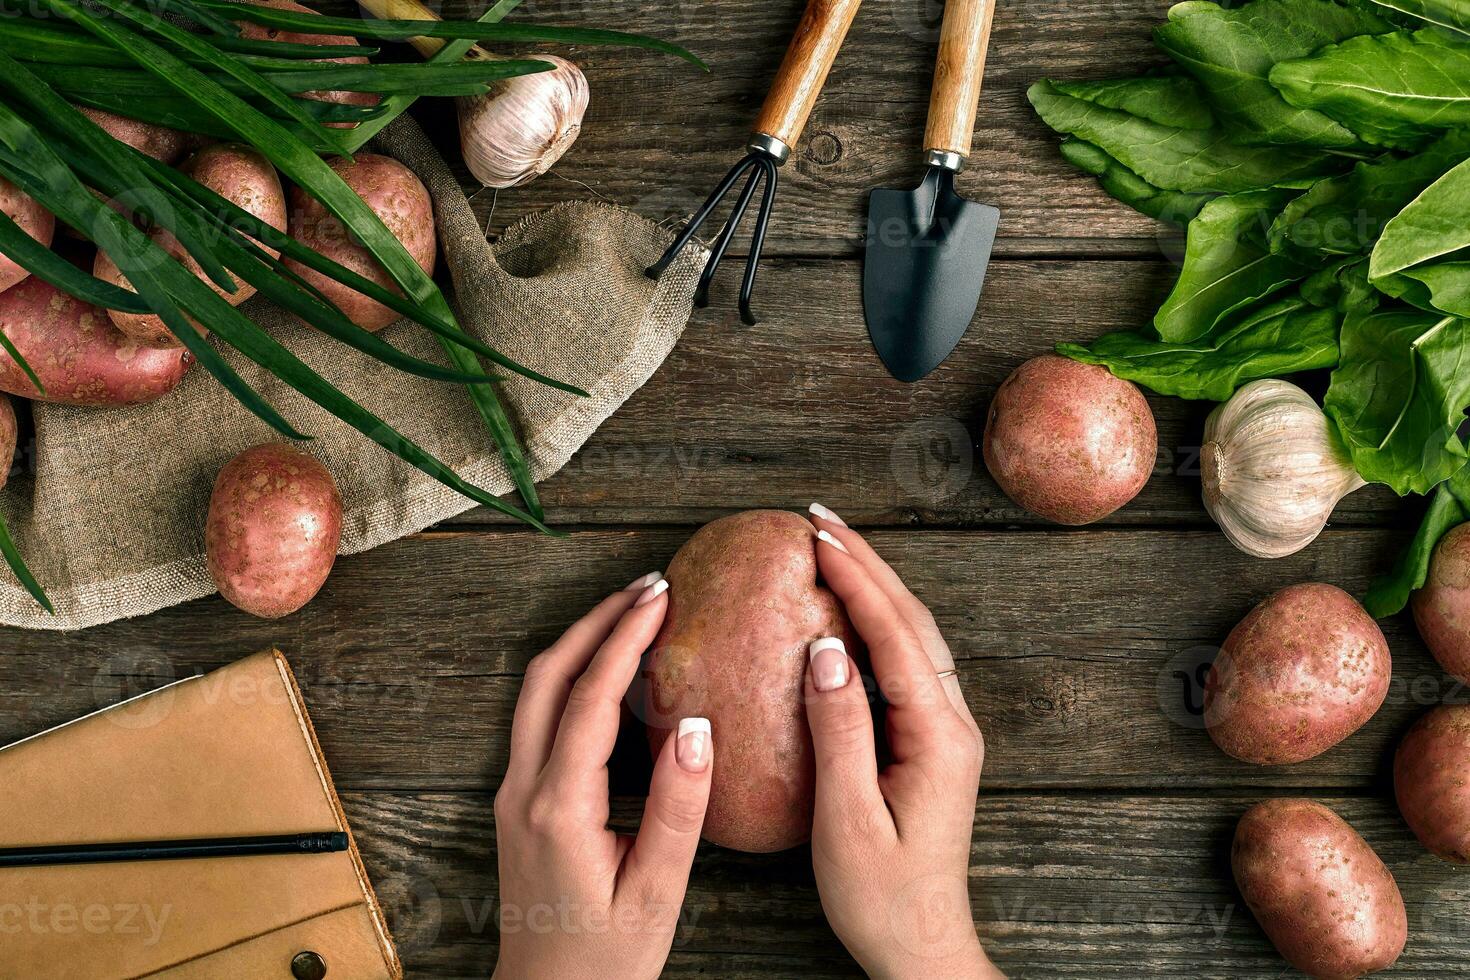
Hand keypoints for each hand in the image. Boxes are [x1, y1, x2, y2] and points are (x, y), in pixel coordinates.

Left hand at [492, 573, 712, 979]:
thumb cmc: (606, 959)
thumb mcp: (657, 892)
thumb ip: (678, 807)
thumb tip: (700, 727)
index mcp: (559, 807)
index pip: (591, 696)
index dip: (627, 637)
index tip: (663, 595)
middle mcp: (523, 789)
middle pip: (547, 675)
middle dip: (597, 620)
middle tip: (649, 585)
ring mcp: (512, 793)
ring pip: (535, 691)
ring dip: (581, 643)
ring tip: (634, 613)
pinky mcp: (518, 801)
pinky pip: (539, 716)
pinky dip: (574, 676)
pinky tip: (612, 673)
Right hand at [803, 504, 1002, 978]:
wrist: (923, 947)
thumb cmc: (882, 899)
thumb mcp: (849, 820)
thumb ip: (840, 730)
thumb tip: (824, 648)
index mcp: (937, 738)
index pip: (895, 636)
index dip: (856, 579)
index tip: (816, 536)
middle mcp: (952, 724)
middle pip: (913, 620)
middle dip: (868, 562)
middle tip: (818, 519)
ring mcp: (946, 732)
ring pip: (913, 636)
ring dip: (874, 586)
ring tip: (831, 548)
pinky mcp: (930, 743)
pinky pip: (905, 663)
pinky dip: (875, 623)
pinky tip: (844, 613)